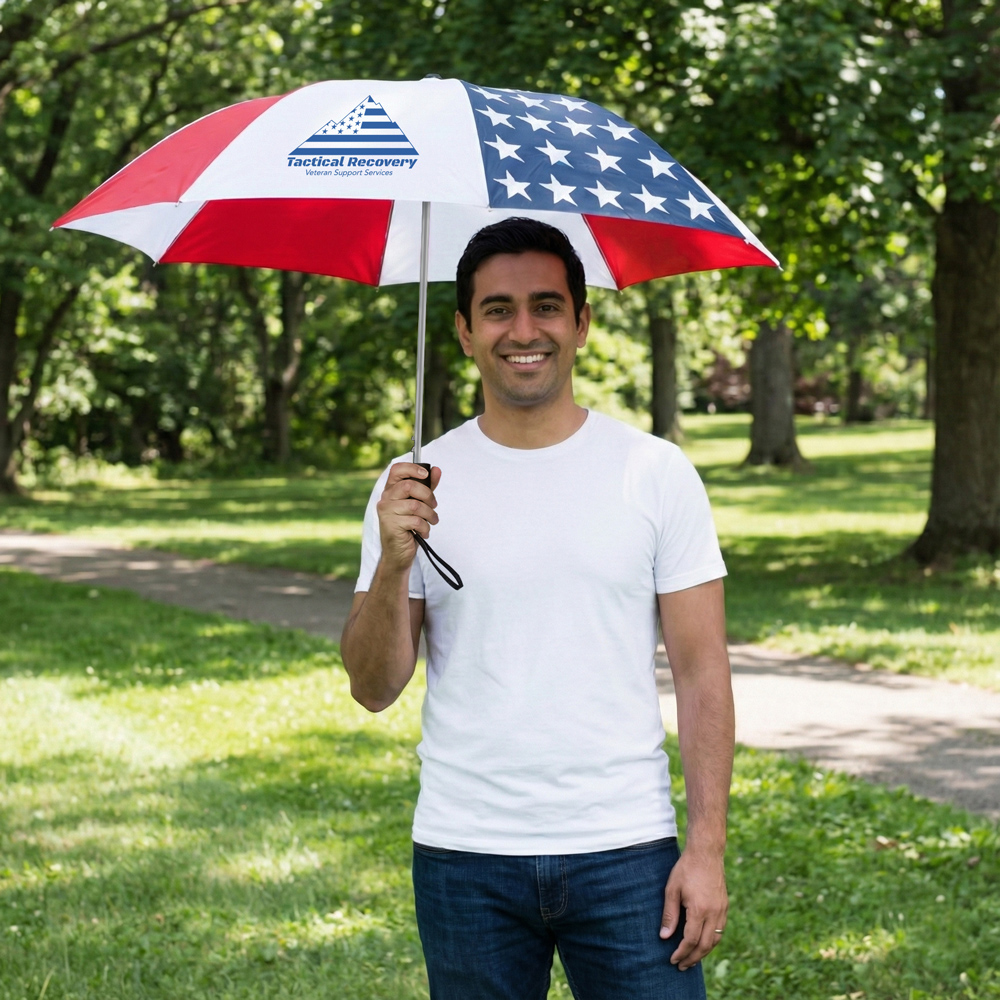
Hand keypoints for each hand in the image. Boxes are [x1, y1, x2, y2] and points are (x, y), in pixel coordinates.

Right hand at [376, 463, 441, 571]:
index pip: (397, 469)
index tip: (426, 475)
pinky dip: (425, 527)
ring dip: (430, 514)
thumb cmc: (408, 527)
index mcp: (391, 490)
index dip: (413, 468)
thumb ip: (427, 487)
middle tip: (434, 505)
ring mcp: (387, 512)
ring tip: (432, 521)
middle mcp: (386, 499)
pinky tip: (424, 532)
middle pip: (409, 486)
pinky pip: (416, 521)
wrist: (398, 554)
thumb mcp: (419, 504)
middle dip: (428, 495)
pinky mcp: (391, 525)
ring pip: (415, 505)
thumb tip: (436, 470)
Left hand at [660, 849, 727, 970]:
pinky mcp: (725, 906)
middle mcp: (714, 913)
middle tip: (682, 966)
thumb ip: (670, 914)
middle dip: (693, 958)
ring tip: (692, 958)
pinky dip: (711, 940)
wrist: (706, 853)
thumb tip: (664, 937)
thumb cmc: (686, 869)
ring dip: (703, 952)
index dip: (681, 952)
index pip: (690, 940)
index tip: (673, 960)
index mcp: (699, 910)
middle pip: (704, 945)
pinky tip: (703, 942)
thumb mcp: (672, 889)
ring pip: (715, 939)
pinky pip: (720, 930)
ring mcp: (722, 910)